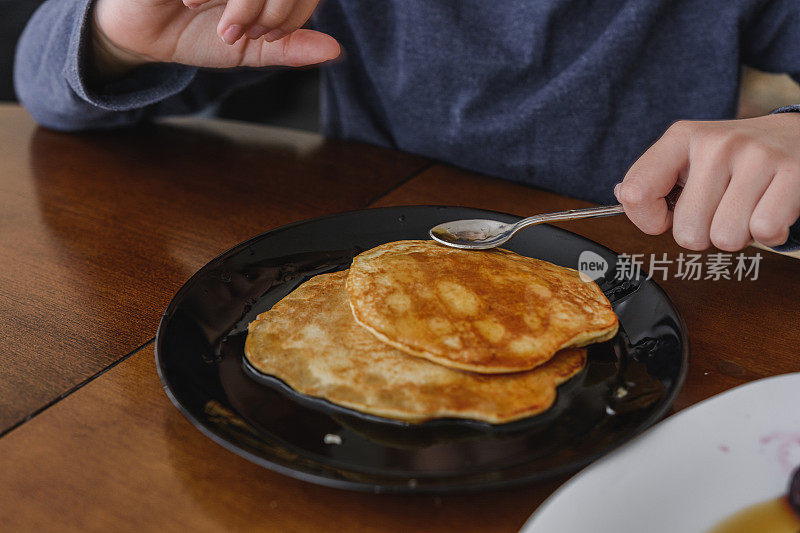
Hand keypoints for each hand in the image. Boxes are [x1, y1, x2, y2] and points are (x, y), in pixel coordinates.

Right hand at [90, 0, 338, 78]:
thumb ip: (290, 47)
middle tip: (248, 34)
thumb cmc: (199, 35)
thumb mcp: (251, 49)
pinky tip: (191, 3)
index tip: (269, 36)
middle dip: (271, 11)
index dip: (293, 14)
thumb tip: (335, 49)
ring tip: (225, 27)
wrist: (143, 37)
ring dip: (244, 4)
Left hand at [616, 113, 799, 250]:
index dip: (648, 220)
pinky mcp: (792, 172)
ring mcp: (756, 156)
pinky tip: (770, 208)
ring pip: (725, 238)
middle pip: (687, 231)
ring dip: (737, 235)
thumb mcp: (690, 157)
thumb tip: (625, 196)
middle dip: (704, 233)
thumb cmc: (736, 158)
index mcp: (682, 137)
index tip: (664, 216)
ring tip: (746, 207)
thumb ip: (653, 179)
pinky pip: (764, 231)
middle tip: (720, 209)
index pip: (637, 192)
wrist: (797, 135)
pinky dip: (769, 233)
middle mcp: (716, 143)